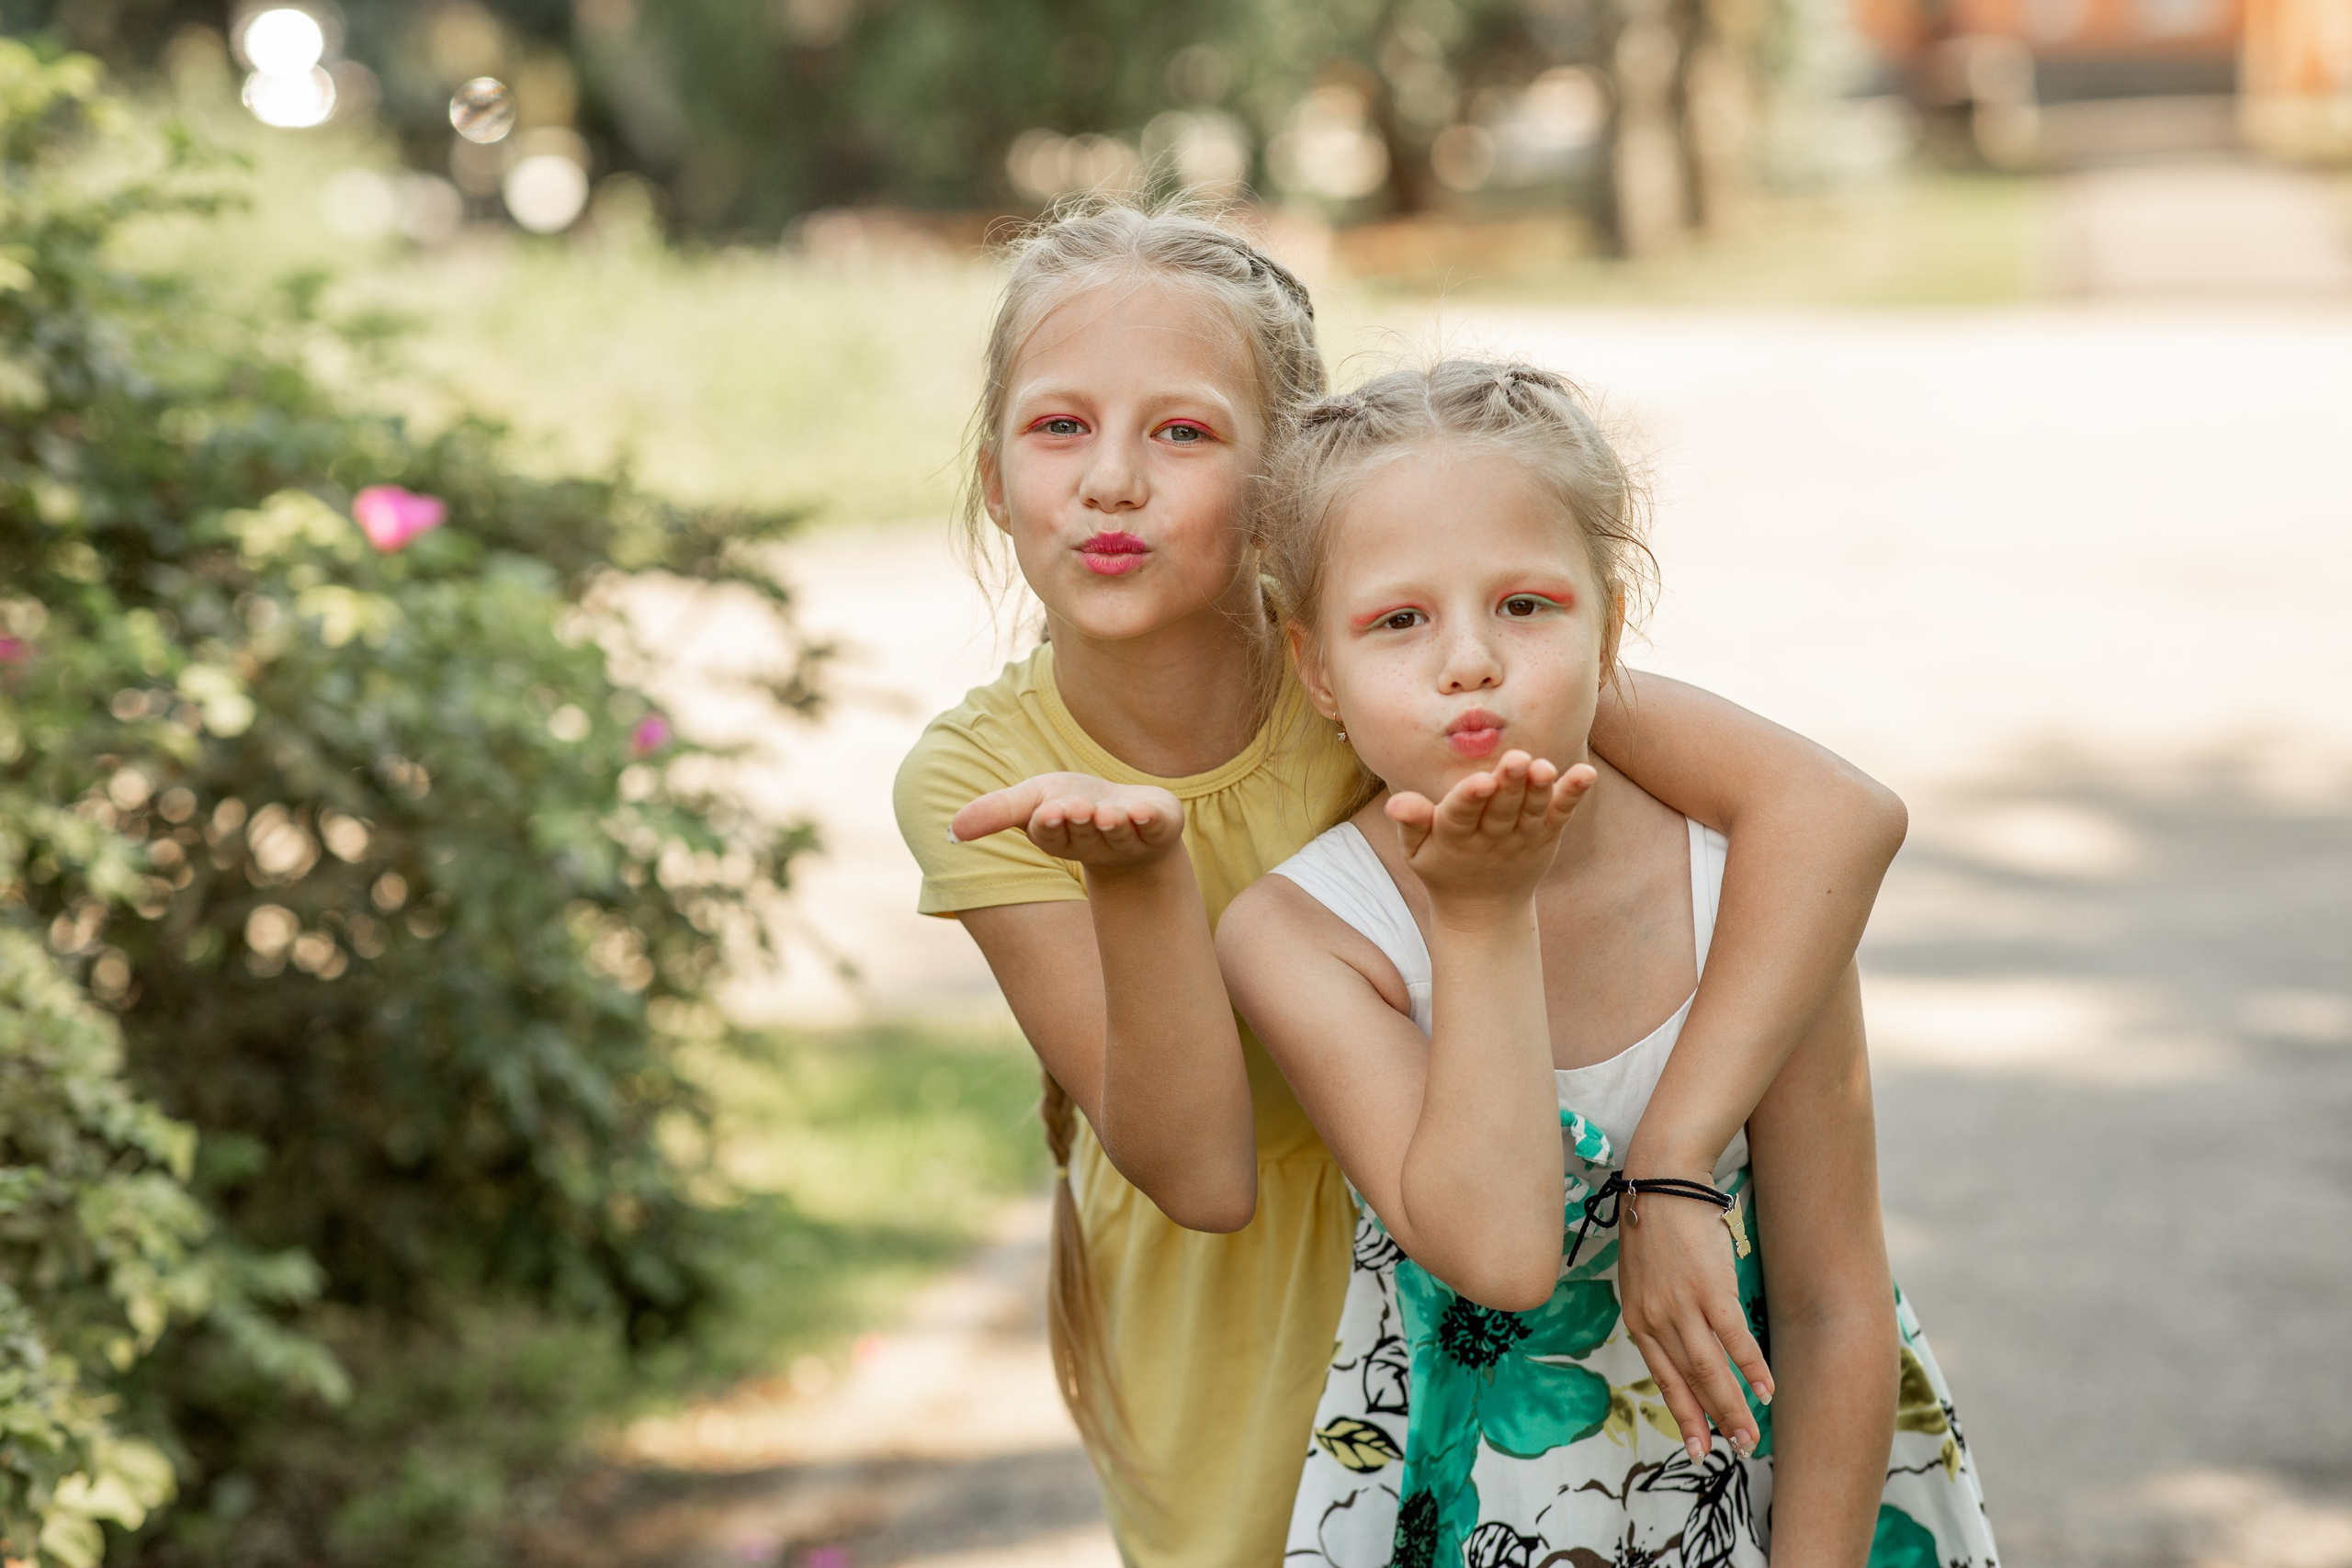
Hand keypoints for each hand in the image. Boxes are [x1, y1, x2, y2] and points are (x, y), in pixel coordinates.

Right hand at [951, 772, 1185, 871]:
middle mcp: (1093, 842)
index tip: (1049, 813)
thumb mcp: (1031, 802)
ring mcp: (1127, 838)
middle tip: (1078, 809)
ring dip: (1113, 824)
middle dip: (1080, 821)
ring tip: (1108, 813)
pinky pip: (1155, 827)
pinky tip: (1144, 812)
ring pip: (1118, 833)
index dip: (1050, 824)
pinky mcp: (1160, 828)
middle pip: (1083, 832)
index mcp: (1058, 837)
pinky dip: (1149, 820)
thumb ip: (995, 812)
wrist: (1129, 818)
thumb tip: (951, 832)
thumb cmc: (1073, 807)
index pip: (1050, 833)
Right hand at [1385, 752, 1594, 916]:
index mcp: (1454, 838)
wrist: (1483, 909)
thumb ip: (1410, 823)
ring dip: (1540, 789)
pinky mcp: (1546, 836)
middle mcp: (1491, 838)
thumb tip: (1395, 803)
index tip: (1481, 781)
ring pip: (1532, 811)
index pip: (1461, 815)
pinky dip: (1573, 795)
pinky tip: (1586, 774)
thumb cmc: (1443, 866)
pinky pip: (1561, 814)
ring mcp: (1522, 837)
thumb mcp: (1416, 851)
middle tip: (1518, 758)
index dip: (1471, 797)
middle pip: (1501, 809)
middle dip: (1510, 784)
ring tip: (1545, 766)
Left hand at [1616, 1176, 1773, 1460]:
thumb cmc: (1657, 1226)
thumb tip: (1680, 1344)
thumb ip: (1658, 1313)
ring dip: (1734, 1406)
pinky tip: (1767, 1391)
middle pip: (1689, 1381)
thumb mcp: (1642, 1278)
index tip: (1697, 1447)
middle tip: (1734, 1452)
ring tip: (1751, 1435)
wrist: (1661, 1180)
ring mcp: (1682, 1306)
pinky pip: (1734, 1339)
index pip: (1663, 1378)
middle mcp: (1656, 1318)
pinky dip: (1752, 1368)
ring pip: (1710, 1369)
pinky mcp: (1710, 1289)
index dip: (1683, 1414)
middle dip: (1712, 1421)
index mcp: (1637, 1318)